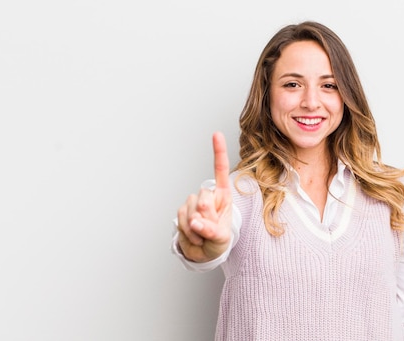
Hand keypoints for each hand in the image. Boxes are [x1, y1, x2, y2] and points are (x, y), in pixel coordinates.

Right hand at [177, 132, 231, 262]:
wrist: (203, 252)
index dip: (218, 152)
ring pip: (191, 212)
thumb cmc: (218, 240)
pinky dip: (188, 233)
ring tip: (203, 235)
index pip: (220, 171)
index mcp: (223, 195)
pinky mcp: (182, 212)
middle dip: (207, 218)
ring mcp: (193, 203)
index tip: (216, 134)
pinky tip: (194, 235)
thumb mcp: (221, 236)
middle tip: (210, 230)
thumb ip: (211, 228)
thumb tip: (196, 222)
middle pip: (203, 200)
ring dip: (196, 229)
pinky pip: (181, 221)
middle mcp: (208, 195)